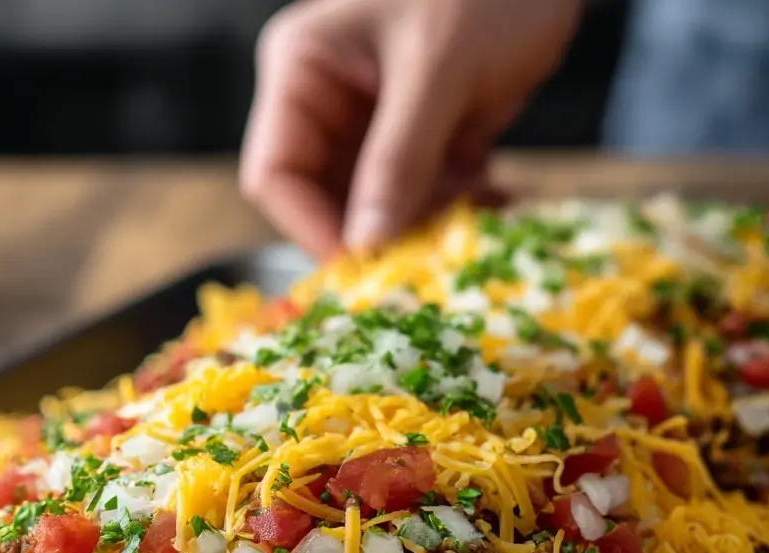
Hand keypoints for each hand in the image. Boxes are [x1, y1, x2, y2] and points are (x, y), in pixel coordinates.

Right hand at [240, 0, 582, 257]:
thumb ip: (399, 159)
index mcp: (303, 71)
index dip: (311, 228)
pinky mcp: (419, 138)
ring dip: (422, 226)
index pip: (276, 174)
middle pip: (324, 201)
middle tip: (427, 256)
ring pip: (376, 209)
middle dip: (376, 232)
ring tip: (475, 213)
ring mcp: (373, 124)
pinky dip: (453, 209)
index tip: (362, 268)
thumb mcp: (439, 68)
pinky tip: (493, 200)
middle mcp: (327, 102)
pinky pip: (420, 196)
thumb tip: (364, 246)